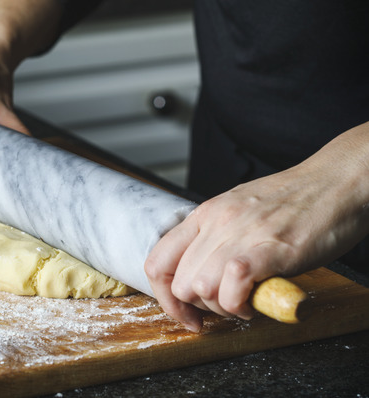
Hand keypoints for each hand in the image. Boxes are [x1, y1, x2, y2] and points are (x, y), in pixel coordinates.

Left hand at [145, 136, 368, 331]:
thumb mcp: (240, 213)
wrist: (338, 181)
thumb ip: (217, 240)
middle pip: (179, 283)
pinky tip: (258, 300)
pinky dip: (241, 305)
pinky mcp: (268, 249)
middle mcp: (215, 222)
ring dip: (223, 307)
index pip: (157, 261)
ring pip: (200, 289)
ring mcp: (239, 234)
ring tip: (248, 299)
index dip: (166, 297)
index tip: (186, 313)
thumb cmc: (296, 201)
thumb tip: (204, 279)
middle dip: (200, 306)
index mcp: (204, 214)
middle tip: (228, 304)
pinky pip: (232, 287)